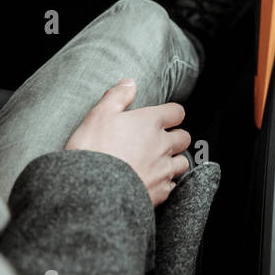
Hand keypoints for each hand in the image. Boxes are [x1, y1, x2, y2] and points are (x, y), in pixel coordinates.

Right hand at [65, 79, 190, 206]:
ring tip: (159, 163)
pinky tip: (153, 183)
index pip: (177, 112)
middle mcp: (162, 145)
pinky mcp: (160, 192)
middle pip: (183, 137)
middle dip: (175, 137)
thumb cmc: (93, 150)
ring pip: (182, 162)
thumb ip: (117, 96)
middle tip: (159, 141)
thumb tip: (130, 83)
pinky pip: (172, 186)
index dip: (171, 114)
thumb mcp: (98, 115)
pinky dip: (166, 184)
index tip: (163, 118)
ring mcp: (163, 170)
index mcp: (150, 123)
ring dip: (174, 161)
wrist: (91, 191)